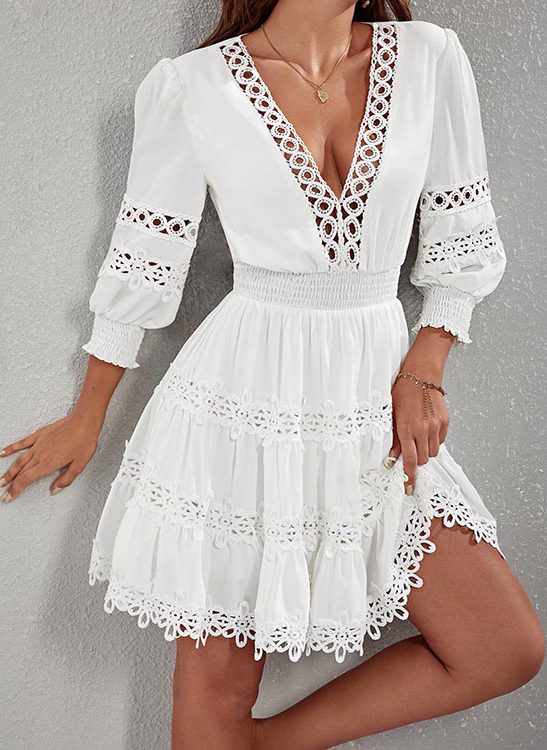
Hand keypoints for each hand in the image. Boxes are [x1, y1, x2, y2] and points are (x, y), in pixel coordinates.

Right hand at [0, 412, 101, 501]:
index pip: (26, 480)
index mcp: (48, 463)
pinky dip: (11, 449)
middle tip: (4, 494)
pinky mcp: (39, 435)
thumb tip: (55, 490)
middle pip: (20, 473)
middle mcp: (40, 455)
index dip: (16, 490)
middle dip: (10, 485)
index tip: (10, 497)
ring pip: (19, 460)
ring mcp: (38, 444)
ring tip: (1, 480)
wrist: (84, 421)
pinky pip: (22, 443)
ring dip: (9, 472)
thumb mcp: (79, 465)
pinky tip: (3, 453)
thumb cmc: (84, 441)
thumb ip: (66, 480)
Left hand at [388, 373, 449, 493]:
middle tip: (411, 453)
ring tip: (418, 438)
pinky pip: (441, 440)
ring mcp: (436, 425)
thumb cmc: (403, 391)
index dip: (409, 476)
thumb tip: (393, 456)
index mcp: (406, 428)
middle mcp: (423, 429)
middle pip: (424, 459)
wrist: (421, 374)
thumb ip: (394, 437)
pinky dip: (434, 441)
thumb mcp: (392, 414)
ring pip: (434, 452)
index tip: (409, 487)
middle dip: (417, 461)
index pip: (410, 460)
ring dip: (426, 451)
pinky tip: (427, 431)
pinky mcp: (445, 421)